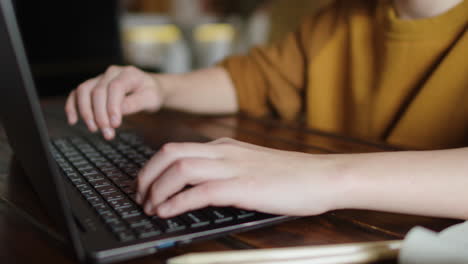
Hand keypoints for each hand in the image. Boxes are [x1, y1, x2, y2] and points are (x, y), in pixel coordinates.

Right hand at [65, 65, 163, 139]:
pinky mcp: (92, 87)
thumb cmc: (151, 94)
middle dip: (100, 115)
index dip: (112, 106)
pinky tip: (73, 121)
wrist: (149, 89)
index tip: (115, 124)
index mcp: (129, 74)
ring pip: (84, 91)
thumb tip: (117, 112)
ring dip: (86, 112)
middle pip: (98, 91)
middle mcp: (112, 73)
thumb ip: (135, 104)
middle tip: (107, 134)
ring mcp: (100, 78)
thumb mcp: (151, 100)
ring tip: (94, 129)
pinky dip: (72, 106)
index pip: (116, 87)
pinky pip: (77, 93)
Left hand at [136, 138, 345, 217]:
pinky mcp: (242, 187)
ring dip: (157, 190)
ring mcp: (232, 168)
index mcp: (224, 146)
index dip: (152, 168)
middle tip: (140, 196)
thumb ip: (226, 169)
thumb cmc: (290, 175)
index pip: (176, 149)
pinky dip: (176, 203)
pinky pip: (199, 192)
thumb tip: (200, 187)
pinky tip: (167, 213)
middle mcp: (223, 152)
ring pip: (179, 169)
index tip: (145, 186)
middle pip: (169, 154)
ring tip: (150, 208)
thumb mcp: (250, 164)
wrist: (321, 176)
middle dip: (146, 176)